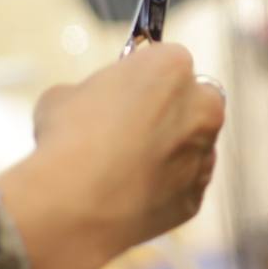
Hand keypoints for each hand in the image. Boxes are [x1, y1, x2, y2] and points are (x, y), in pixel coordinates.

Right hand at [0, 44, 224, 268]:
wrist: (74, 206)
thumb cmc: (67, 139)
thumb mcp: (65, 95)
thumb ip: (90, 92)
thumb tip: (85, 105)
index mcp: (173, 68)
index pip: (169, 62)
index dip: (145, 77)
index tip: (127, 91)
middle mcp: (202, 109)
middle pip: (196, 102)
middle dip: (173, 111)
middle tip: (134, 127)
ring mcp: (203, 157)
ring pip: (193, 147)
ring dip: (170, 152)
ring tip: (124, 168)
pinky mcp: (194, 200)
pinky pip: (183, 188)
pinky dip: (165, 189)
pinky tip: (129, 195)